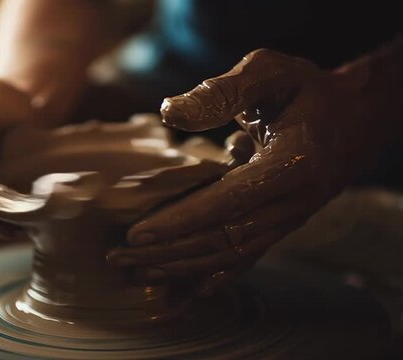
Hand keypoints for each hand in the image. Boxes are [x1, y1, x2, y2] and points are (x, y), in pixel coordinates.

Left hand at [108, 49, 381, 294]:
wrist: (352, 118)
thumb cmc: (304, 90)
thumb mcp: (269, 71)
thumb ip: (222, 90)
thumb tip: (169, 112)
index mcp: (293, 163)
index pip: (230, 201)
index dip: (182, 220)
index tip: (138, 233)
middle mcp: (293, 201)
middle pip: (226, 238)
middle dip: (171, 251)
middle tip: (122, 257)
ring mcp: (289, 219)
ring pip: (233, 253)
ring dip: (185, 266)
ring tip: (140, 271)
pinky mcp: (282, 226)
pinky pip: (247, 256)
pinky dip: (214, 274)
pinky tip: (185, 288)